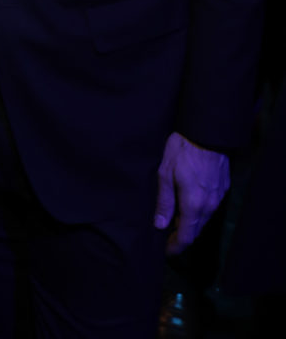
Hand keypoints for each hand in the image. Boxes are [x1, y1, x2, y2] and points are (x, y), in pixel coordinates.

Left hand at [154, 131, 229, 254]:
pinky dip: (199, 211)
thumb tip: (159, 225)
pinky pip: (210, 207)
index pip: (186, 236)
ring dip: (191, 224)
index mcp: (193, 204)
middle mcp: (209, 205)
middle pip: (196, 230)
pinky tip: (188, 205)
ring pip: (204, 219)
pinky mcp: (223, 188)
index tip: (165, 251)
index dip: (175, 247)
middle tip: (166, 237)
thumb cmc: (182, 150)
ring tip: (175, 221)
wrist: (206, 131)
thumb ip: (164, 201)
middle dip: (182, 237)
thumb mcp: (165, 173)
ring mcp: (218, 197)